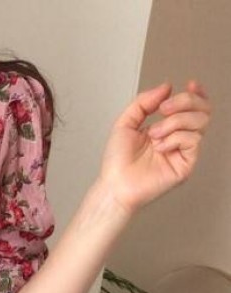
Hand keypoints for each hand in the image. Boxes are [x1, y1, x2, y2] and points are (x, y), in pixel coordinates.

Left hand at [97, 79, 211, 214]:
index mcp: (165, 128)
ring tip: (154, 134)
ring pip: (200, 121)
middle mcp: (176, 138)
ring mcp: (182, 151)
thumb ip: (143, 102)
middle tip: (163, 109)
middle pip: (202, 110)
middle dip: (185, 101)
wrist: (114, 185)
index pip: (192, 107)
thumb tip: (166, 87)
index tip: (190, 84)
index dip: (196, 94)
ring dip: (175, 121)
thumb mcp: (125, 123)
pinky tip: (160, 147)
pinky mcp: (186, 164)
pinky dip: (175, 138)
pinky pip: (193, 139)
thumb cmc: (117, 162)